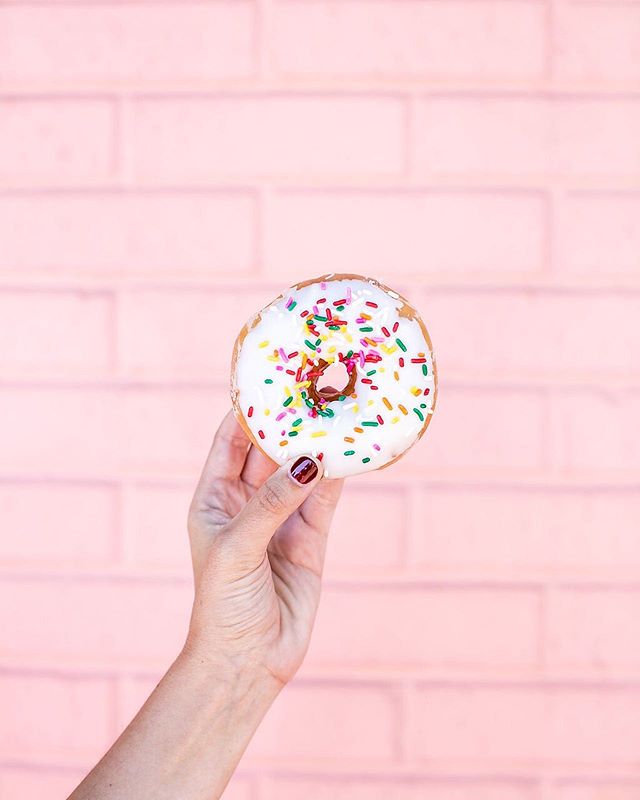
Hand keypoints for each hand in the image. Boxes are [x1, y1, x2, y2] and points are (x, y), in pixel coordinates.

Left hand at [185, 411, 342, 687]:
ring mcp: (282, 518)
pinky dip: (339, 474)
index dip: (247, 407)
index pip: (230, 439)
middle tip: (316, 385)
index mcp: (215, 497)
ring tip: (340, 408)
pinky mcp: (311, 538)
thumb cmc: (223, 604)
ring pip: (302, 469)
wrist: (247, 662)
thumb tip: (308, 460)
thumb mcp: (238, 547)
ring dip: (318, 443)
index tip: (271, 376)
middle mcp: (248, 501)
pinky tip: (353, 449)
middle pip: (270, 448)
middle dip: (290, 419)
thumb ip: (272, 503)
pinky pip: (326, 497)